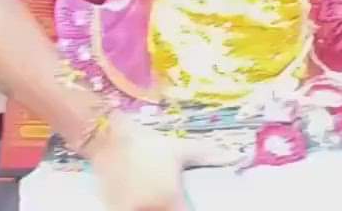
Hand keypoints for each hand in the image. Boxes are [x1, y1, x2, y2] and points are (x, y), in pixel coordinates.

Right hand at [88, 117, 240, 210]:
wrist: (107, 139)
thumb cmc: (146, 144)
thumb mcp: (178, 149)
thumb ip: (207, 155)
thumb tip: (234, 155)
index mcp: (170, 199)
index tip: (189, 206)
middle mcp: (150, 210)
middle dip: (170, 210)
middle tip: (172, 201)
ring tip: (156, 199)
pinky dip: (138, 210)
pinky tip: (142, 200)